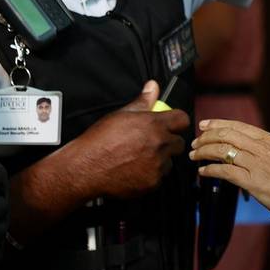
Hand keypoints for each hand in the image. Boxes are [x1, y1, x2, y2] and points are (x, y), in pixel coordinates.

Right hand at [73, 80, 190, 198]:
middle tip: (153, 143)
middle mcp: (159, 144)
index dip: (176, 122)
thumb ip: (142, 101)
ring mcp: (157, 165)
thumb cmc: (100, 141)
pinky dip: (151, 175)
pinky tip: (136, 170)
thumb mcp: (121, 115)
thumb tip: (152, 87)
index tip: (171, 125)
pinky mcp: (153, 182)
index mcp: (154, 124)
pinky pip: (160, 177)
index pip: (182, 119)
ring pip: (169, 161)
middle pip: (179, 142)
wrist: (87, 167)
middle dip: (169, 142)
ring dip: (161, 160)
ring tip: (140, 158)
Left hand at [190, 119, 269, 226]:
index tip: (205, 125)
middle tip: (195, 142)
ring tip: (194, 156)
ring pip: (221, 151)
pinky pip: (224, 171)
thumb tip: (263, 155)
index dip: (218, 124)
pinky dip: (210, 170)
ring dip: (203, 152)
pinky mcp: (252, 182)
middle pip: (226, 135)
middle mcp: (261, 148)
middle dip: (206, 137)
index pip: (238, 126)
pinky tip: (203, 172)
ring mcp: (256, 164)